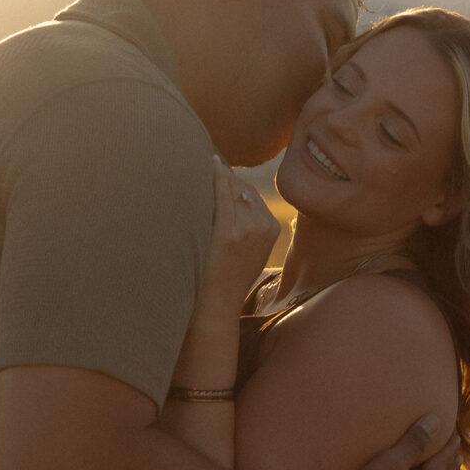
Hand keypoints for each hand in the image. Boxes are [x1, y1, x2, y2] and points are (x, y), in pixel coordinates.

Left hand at [188, 157, 279, 328]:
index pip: (252, 194)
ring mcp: (247, 229)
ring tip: (197, 170)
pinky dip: (215, 176)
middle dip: (225, 179)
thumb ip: (252, 224)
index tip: (217, 172)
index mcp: (272, 228)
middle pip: (243, 188)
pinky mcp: (229, 233)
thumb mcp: (254, 250)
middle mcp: (263, 225)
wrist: (218, 304)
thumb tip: (238, 193)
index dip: (233, 182)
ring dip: (217, 179)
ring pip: (232, 189)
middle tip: (204, 168)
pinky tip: (208, 165)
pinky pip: (222, 195)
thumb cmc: (229, 276)